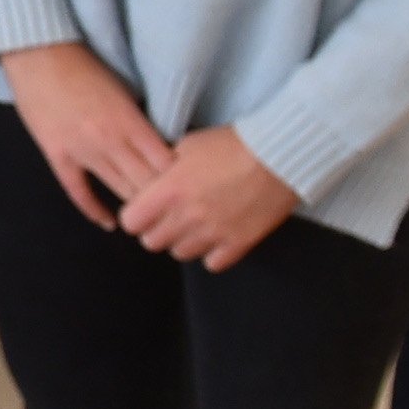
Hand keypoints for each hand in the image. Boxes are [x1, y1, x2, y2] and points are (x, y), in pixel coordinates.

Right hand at [0, 42, 175, 227]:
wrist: (38, 54)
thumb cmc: (84, 65)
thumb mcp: (123, 89)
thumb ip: (140, 119)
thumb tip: (161, 143)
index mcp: (129, 121)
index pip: (164, 164)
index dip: (180, 179)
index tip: (190, 186)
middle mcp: (110, 141)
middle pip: (146, 182)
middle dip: (164, 197)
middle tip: (177, 207)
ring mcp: (81, 152)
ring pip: (119, 190)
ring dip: (137, 205)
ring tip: (153, 217)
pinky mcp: (58, 156)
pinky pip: (79, 192)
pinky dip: (95, 210)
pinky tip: (111, 223)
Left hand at [115, 126, 301, 271]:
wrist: (278, 154)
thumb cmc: (231, 144)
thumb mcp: (187, 145)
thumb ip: (164, 168)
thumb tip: (153, 181)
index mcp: (169, 190)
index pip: (131, 222)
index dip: (135, 216)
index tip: (144, 210)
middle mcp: (187, 216)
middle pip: (152, 242)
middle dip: (156, 229)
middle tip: (169, 217)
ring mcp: (213, 233)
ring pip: (180, 253)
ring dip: (183, 241)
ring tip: (195, 224)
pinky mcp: (239, 243)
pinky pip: (213, 263)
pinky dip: (212, 253)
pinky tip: (217, 236)